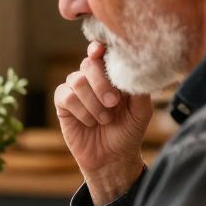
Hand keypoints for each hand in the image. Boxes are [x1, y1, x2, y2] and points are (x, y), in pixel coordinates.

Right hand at [54, 42, 152, 205]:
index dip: (98, 48)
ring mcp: (76, 90)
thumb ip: (138, 89)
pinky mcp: (63, 104)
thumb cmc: (129, 131)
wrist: (113, 158)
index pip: (102, 53)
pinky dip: (80, 110)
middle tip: (113, 103)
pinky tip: (89, 122)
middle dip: (101, 83)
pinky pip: (66, 96)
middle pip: (89, 64)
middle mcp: (93, 79)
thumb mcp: (141, 110)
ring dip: (93, 103)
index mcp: (112, 75)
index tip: (99, 51)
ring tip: (105, 119)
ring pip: (77, 81)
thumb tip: (132, 70)